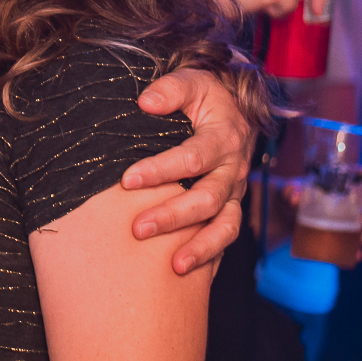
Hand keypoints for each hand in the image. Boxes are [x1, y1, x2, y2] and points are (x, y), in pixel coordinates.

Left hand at [123, 68, 253, 274]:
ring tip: (175, 267)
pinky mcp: (230, 210)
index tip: (127, 180)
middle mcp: (233, 171)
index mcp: (223, 139)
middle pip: (208, 199)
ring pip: (225, 226)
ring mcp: (234, 195)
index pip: (193, 157)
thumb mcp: (192, 82)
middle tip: (138, 229)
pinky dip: (212, 259)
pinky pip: (226, 239)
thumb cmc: (204, 99)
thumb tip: (145, 102)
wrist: (234, 113)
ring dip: (201, 247)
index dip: (160, 169)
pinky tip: (187, 278)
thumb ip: (170, 89)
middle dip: (174, 217)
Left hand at [282, 169, 361, 248]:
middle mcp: (361, 198)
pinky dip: (358, 249)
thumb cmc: (297, 193)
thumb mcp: (292, 188)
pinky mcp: (353, 233)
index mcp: (351, 179)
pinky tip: (354, 256)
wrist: (289, 213)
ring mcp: (360, 216)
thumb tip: (294, 198)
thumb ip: (292, 189)